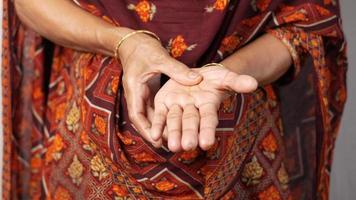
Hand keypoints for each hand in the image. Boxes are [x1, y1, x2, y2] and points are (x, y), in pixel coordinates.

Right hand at [118, 30, 202, 146]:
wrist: (133, 42)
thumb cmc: (143, 48)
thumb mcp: (160, 58)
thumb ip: (177, 70)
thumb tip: (196, 80)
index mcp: (134, 89)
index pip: (137, 115)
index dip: (147, 130)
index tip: (157, 141)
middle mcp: (136, 96)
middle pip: (144, 120)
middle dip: (156, 134)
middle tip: (171, 145)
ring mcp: (141, 95)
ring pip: (150, 117)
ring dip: (160, 128)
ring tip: (175, 139)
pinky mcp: (148, 93)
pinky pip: (155, 109)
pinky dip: (163, 118)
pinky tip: (175, 124)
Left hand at [150, 65, 257, 151]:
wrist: (195, 74)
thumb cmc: (214, 78)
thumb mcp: (225, 76)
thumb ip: (236, 81)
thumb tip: (254, 84)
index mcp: (208, 105)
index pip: (209, 119)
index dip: (208, 130)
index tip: (207, 144)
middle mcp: (192, 110)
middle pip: (191, 123)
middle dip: (189, 134)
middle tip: (187, 147)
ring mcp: (178, 107)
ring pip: (175, 122)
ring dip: (173, 134)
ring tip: (172, 147)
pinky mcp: (164, 103)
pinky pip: (160, 116)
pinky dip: (157, 126)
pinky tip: (154, 137)